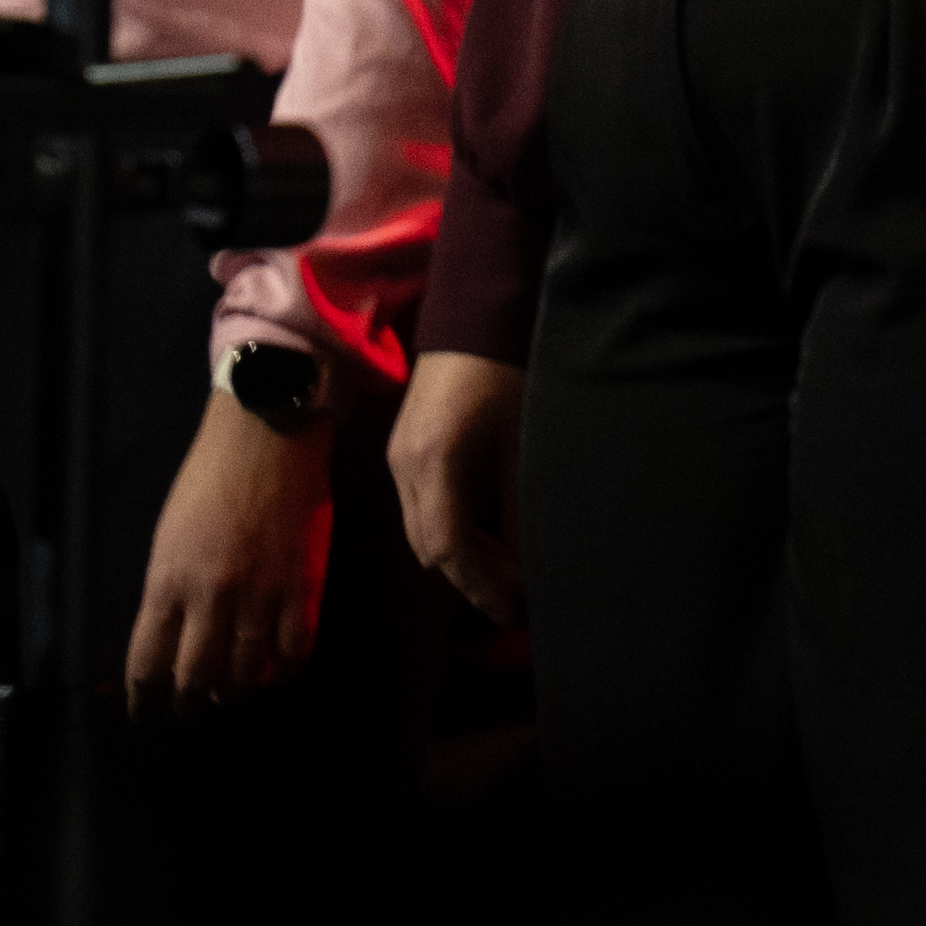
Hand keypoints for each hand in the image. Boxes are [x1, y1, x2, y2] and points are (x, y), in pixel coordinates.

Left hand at [129, 385, 330, 709]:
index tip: (147, 713)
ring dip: (235, 692)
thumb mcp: (168, 538)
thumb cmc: (210, 480)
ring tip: (232, 692)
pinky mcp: (302, 585)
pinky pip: (294, 650)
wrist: (268, 436)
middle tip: (190, 709)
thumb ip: (168, 592)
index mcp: (167, 582)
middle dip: (188, 705)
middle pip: (193, 679)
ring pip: (244, 674)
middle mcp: (210, 596)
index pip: (147, 665)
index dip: (145, 701)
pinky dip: (285, 671)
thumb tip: (171, 639)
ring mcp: (260, 593)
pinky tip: (277, 672)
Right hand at [392, 349, 526, 622]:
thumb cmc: (506, 372)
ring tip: (507, 572)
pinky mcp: (403, 452)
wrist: (473, 317)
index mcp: (434, 464)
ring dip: (462, 555)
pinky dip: (451, 529)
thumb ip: (518, 503)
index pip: (449, 547)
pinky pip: (421, 508)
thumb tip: (527, 558)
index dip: (480, 583)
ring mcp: (398, 460)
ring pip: (423, 531)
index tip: (511, 608)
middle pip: (430, 546)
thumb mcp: (522, 440)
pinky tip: (487, 534)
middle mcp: (404, 467)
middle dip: (471, 576)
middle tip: (516, 596)